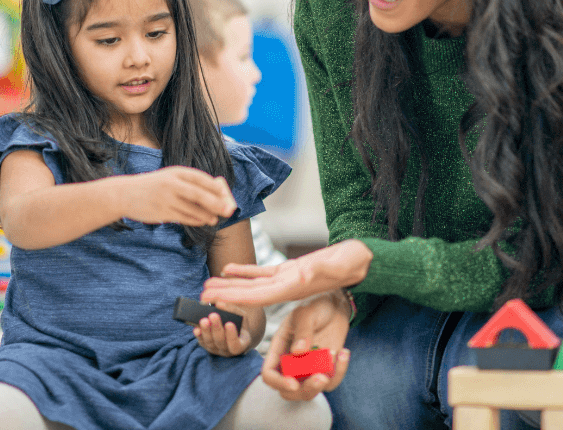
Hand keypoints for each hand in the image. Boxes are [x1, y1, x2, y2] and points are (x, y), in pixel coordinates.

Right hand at [119, 167, 235, 225]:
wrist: (125, 194)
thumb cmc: (153, 186)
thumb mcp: (169, 177)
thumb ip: (188, 183)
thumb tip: (214, 193)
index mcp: (175, 172)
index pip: (200, 178)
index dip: (214, 186)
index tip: (225, 193)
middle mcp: (171, 184)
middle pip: (198, 195)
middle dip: (216, 203)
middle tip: (228, 210)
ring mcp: (166, 199)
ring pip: (192, 209)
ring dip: (206, 215)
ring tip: (215, 219)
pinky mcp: (162, 213)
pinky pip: (184, 217)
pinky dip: (195, 220)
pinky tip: (203, 221)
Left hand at [193, 302, 252, 356]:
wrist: (233, 330)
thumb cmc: (238, 322)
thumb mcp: (241, 316)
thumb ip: (232, 310)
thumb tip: (219, 304)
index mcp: (241, 344)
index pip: (236, 345)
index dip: (232, 336)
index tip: (229, 323)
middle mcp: (228, 350)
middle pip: (221, 342)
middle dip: (216, 328)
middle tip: (213, 315)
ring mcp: (216, 349)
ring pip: (210, 342)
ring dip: (206, 331)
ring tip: (204, 320)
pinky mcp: (206, 346)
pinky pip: (202, 341)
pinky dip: (199, 335)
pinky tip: (196, 328)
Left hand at [201, 240, 372, 305]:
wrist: (362, 261)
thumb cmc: (353, 262)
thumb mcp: (338, 265)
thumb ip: (321, 270)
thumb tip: (303, 274)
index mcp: (293, 288)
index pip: (257, 296)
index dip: (234, 299)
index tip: (214, 300)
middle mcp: (287, 288)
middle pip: (249, 294)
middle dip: (225, 295)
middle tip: (200, 296)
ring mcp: (287, 280)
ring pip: (252, 284)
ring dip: (230, 285)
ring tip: (208, 285)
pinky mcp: (290, 270)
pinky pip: (262, 273)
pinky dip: (245, 271)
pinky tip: (229, 269)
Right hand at [259, 292, 351, 400]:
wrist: (335, 307)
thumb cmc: (315, 307)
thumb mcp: (306, 313)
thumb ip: (302, 330)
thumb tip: (298, 352)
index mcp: (278, 349)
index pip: (269, 374)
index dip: (278, 382)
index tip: (293, 383)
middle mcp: (291, 364)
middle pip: (288, 391)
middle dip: (304, 390)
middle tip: (321, 378)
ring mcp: (308, 369)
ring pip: (309, 391)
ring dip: (323, 383)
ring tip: (336, 356)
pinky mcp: (325, 370)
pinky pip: (331, 382)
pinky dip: (339, 372)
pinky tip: (344, 352)